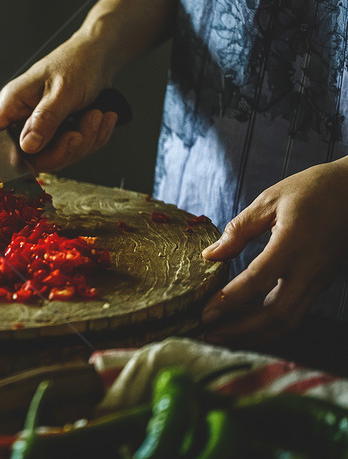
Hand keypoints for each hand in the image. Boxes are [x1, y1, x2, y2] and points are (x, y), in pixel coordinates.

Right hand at [0, 32, 118, 171]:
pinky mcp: (60, 132)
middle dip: (63, 150)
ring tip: (96, 116)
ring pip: (56, 155)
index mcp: (12, 104)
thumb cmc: (77, 62)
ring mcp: (42, 127)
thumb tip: (27, 146)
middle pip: (30, 157)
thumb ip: (44, 119)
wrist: (101, 54)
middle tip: (81, 133)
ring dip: (84, 142)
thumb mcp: (62, 91)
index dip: (6, 158)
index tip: (33, 164)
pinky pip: (74, 149)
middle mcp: (22, 119)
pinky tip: (103, 119)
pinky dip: (93, 138)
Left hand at [200, 157, 347, 345]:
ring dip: (254, 333)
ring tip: (222, 335)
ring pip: (289, 319)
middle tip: (208, 334)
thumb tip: (209, 254)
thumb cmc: (313, 189)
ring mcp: (319, 279)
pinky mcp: (321, 282)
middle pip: (277, 314)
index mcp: (294, 243)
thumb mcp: (271, 200)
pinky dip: (268, 323)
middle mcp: (310, 268)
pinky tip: (244, 321)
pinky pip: (295, 311)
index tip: (205, 313)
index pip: (258, 280)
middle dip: (241, 330)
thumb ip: (239, 229)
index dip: (230, 301)